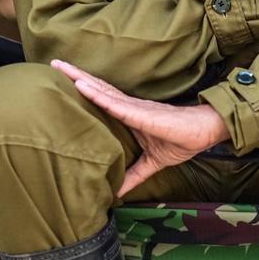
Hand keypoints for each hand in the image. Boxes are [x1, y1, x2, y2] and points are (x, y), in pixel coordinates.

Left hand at [50, 59, 230, 196]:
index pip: (101, 100)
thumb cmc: (182, 141)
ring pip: (103, 91)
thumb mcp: (152, 164)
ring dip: (81, 79)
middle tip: (51, 64)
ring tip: (61, 68)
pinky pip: (119, 105)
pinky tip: (84, 88)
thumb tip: (116, 195)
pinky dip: (100, 97)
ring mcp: (136, 108)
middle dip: (74, 76)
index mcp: (129, 115)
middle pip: (97, 89)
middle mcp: (129, 106)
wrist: (206, 132)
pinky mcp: (145, 114)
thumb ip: (134, 176)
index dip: (82, 89)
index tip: (60, 81)